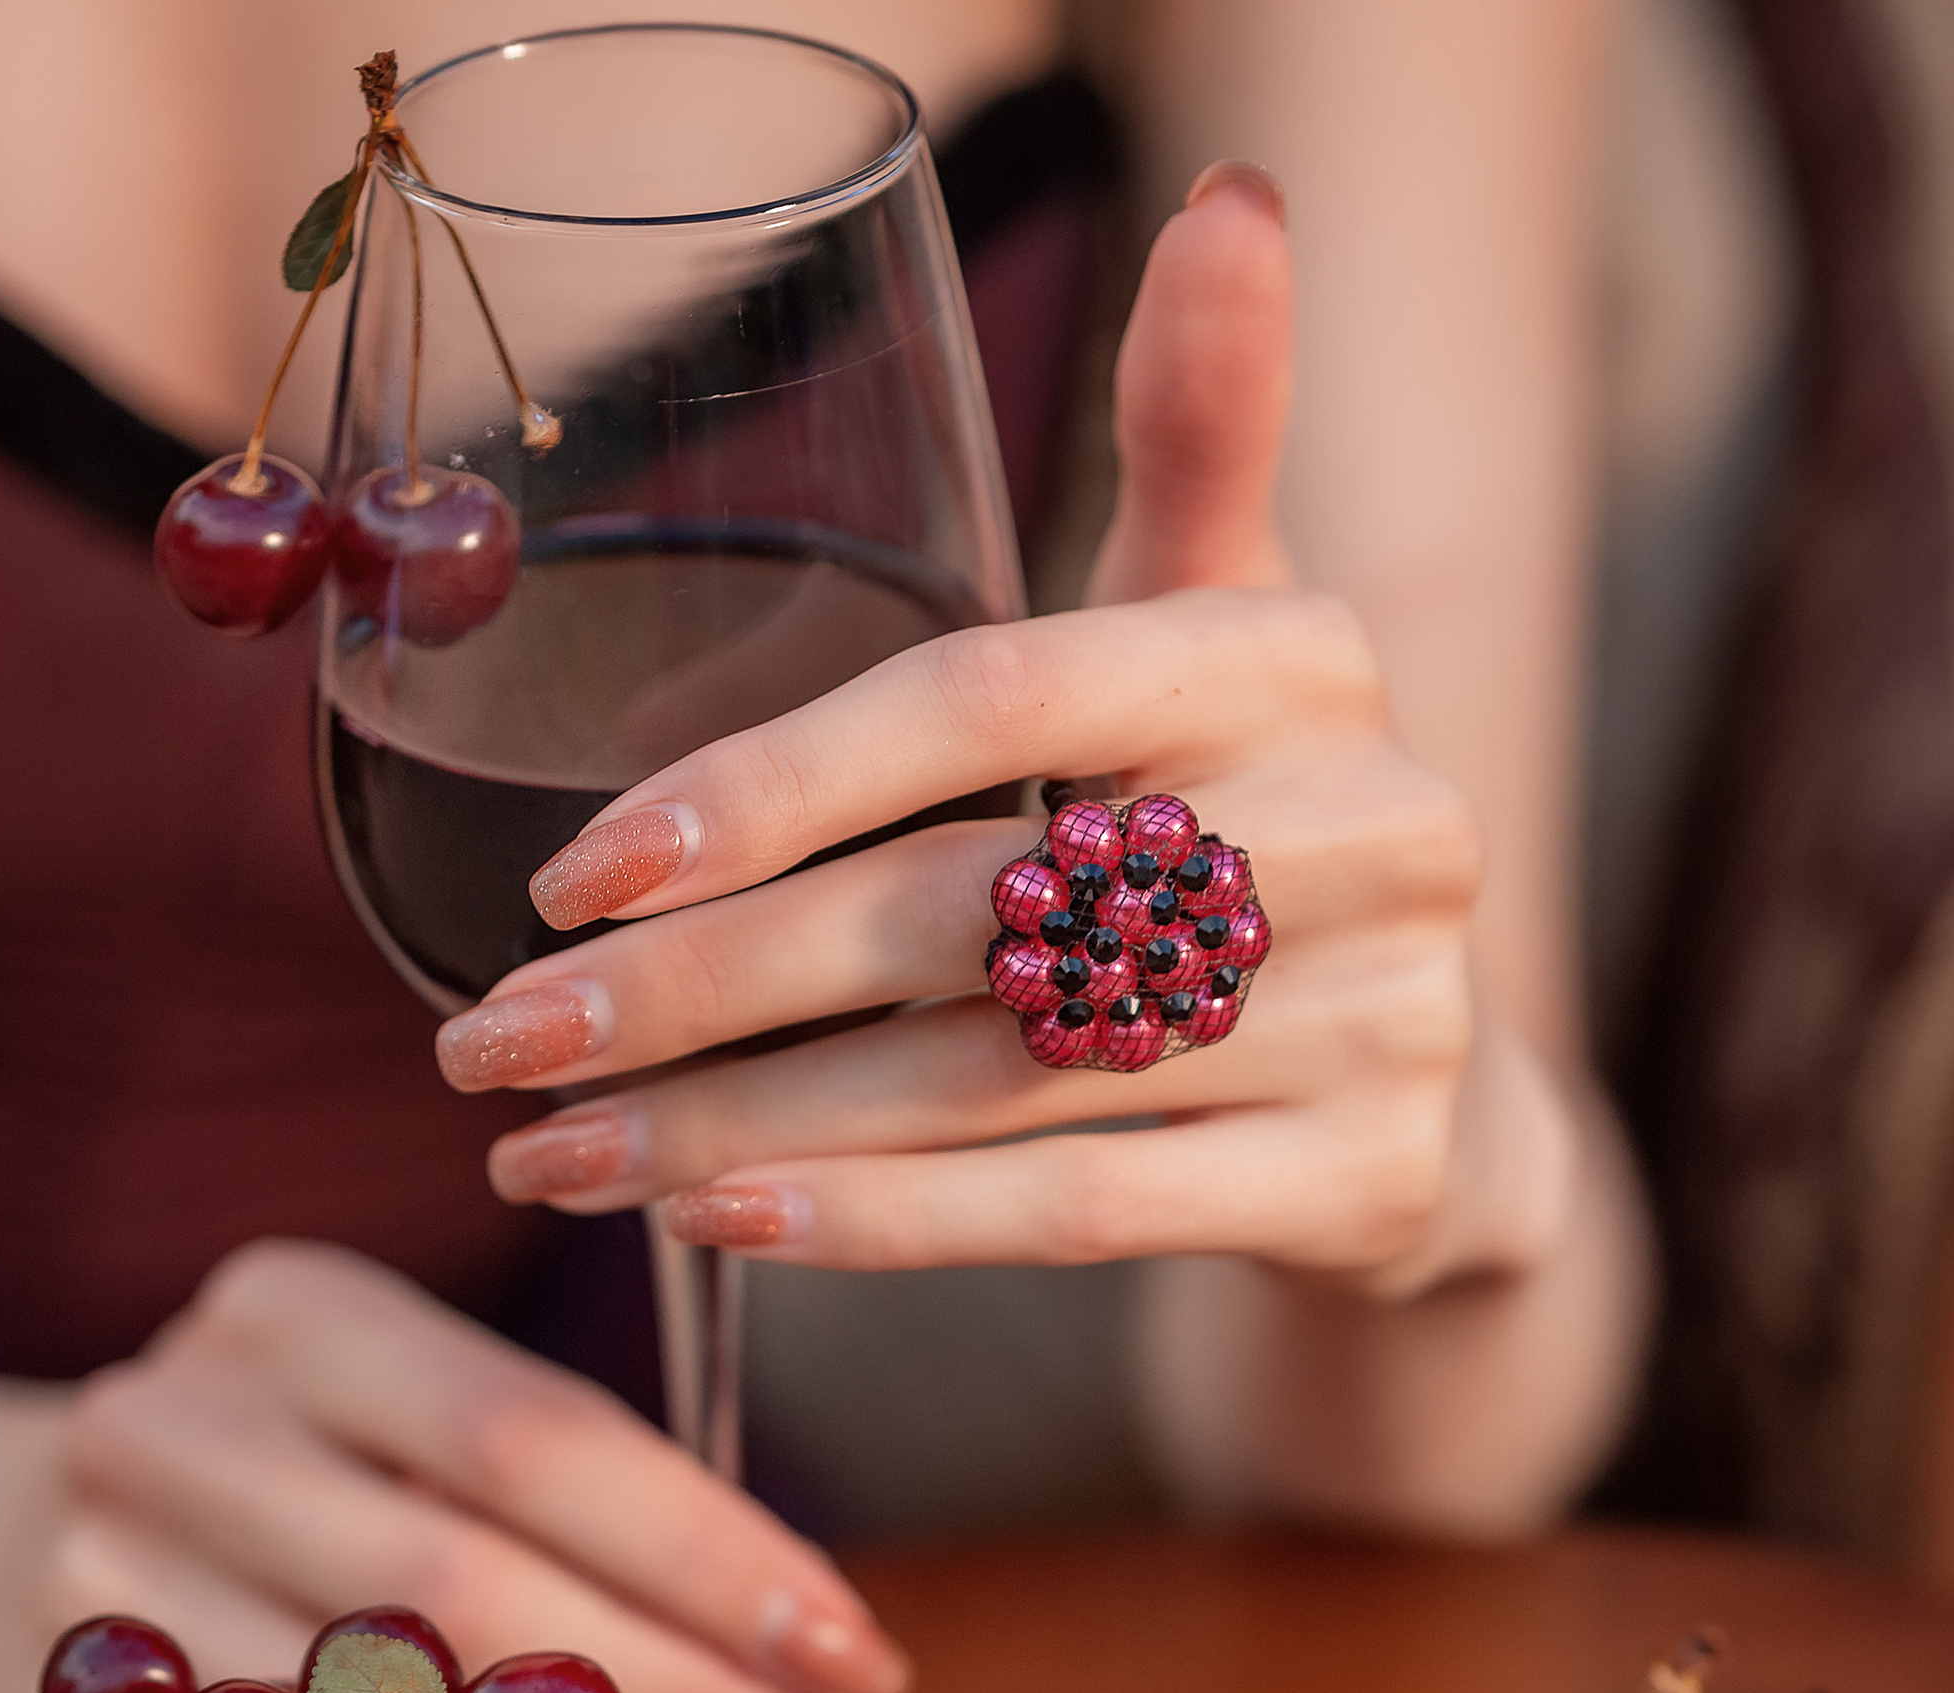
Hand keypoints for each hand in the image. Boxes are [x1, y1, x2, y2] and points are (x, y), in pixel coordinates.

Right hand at [0, 1247, 920, 1692]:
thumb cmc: (286, 1480)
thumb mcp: (397, 1414)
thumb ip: (563, 1491)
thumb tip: (825, 1651)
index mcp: (302, 1313)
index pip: (543, 1436)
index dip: (718, 1555)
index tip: (866, 1652)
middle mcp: (185, 1422)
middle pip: (474, 1584)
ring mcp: (104, 1578)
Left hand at [432, 175, 1563, 1310]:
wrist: (1448, 1106)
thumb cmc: (1270, 833)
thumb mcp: (1235, 628)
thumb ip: (1198, 437)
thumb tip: (1233, 202)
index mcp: (1302, 654)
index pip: (989, 699)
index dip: (768, 786)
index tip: (569, 874)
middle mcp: (1370, 825)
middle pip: (962, 913)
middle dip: (701, 991)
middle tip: (505, 1043)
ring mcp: (1386, 1018)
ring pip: (995, 1085)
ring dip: (744, 1132)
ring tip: (558, 1159)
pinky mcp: (1371, 1182)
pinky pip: (1082, 1211)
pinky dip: (889, 1227)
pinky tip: (726, 1231)